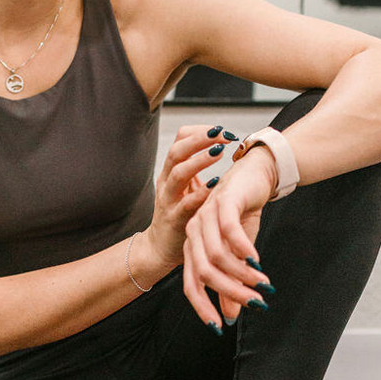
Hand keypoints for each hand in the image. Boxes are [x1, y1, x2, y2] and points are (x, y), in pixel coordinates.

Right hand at [143, 124, 241, 271]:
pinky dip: (201, 192)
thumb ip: (196, 169)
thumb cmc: (178, 215)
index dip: (199, 131)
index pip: (180, 140)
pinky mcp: (175, 219)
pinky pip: (187, 203)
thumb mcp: (184, 188)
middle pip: (177, 151)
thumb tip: (219, 146)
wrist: (159, 249)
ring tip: (219, 153)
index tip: (220, 130)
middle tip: (221, 134)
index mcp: (170, 171)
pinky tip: (216, 185)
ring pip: (179, 173)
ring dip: (199, 160)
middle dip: (200, 139)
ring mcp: (168, 200)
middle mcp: (166, 182)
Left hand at [182, 146, 277, 329]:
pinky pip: (230, 232)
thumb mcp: (238, 254)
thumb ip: (231, 283)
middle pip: (204, 274)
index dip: (203, 307)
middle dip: (231, 293)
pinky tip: (257, 261)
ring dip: (242, 275)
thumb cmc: (242, 216)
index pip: (191, 284)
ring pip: (218, 256)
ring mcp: (206, 217)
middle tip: (256, 304)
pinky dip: (244, 250)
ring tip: (263, 284)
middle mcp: (194, 233)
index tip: (219, 327)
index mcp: (193, 247)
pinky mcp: (223, 203)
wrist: (254, 176)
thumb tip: (232, 316)